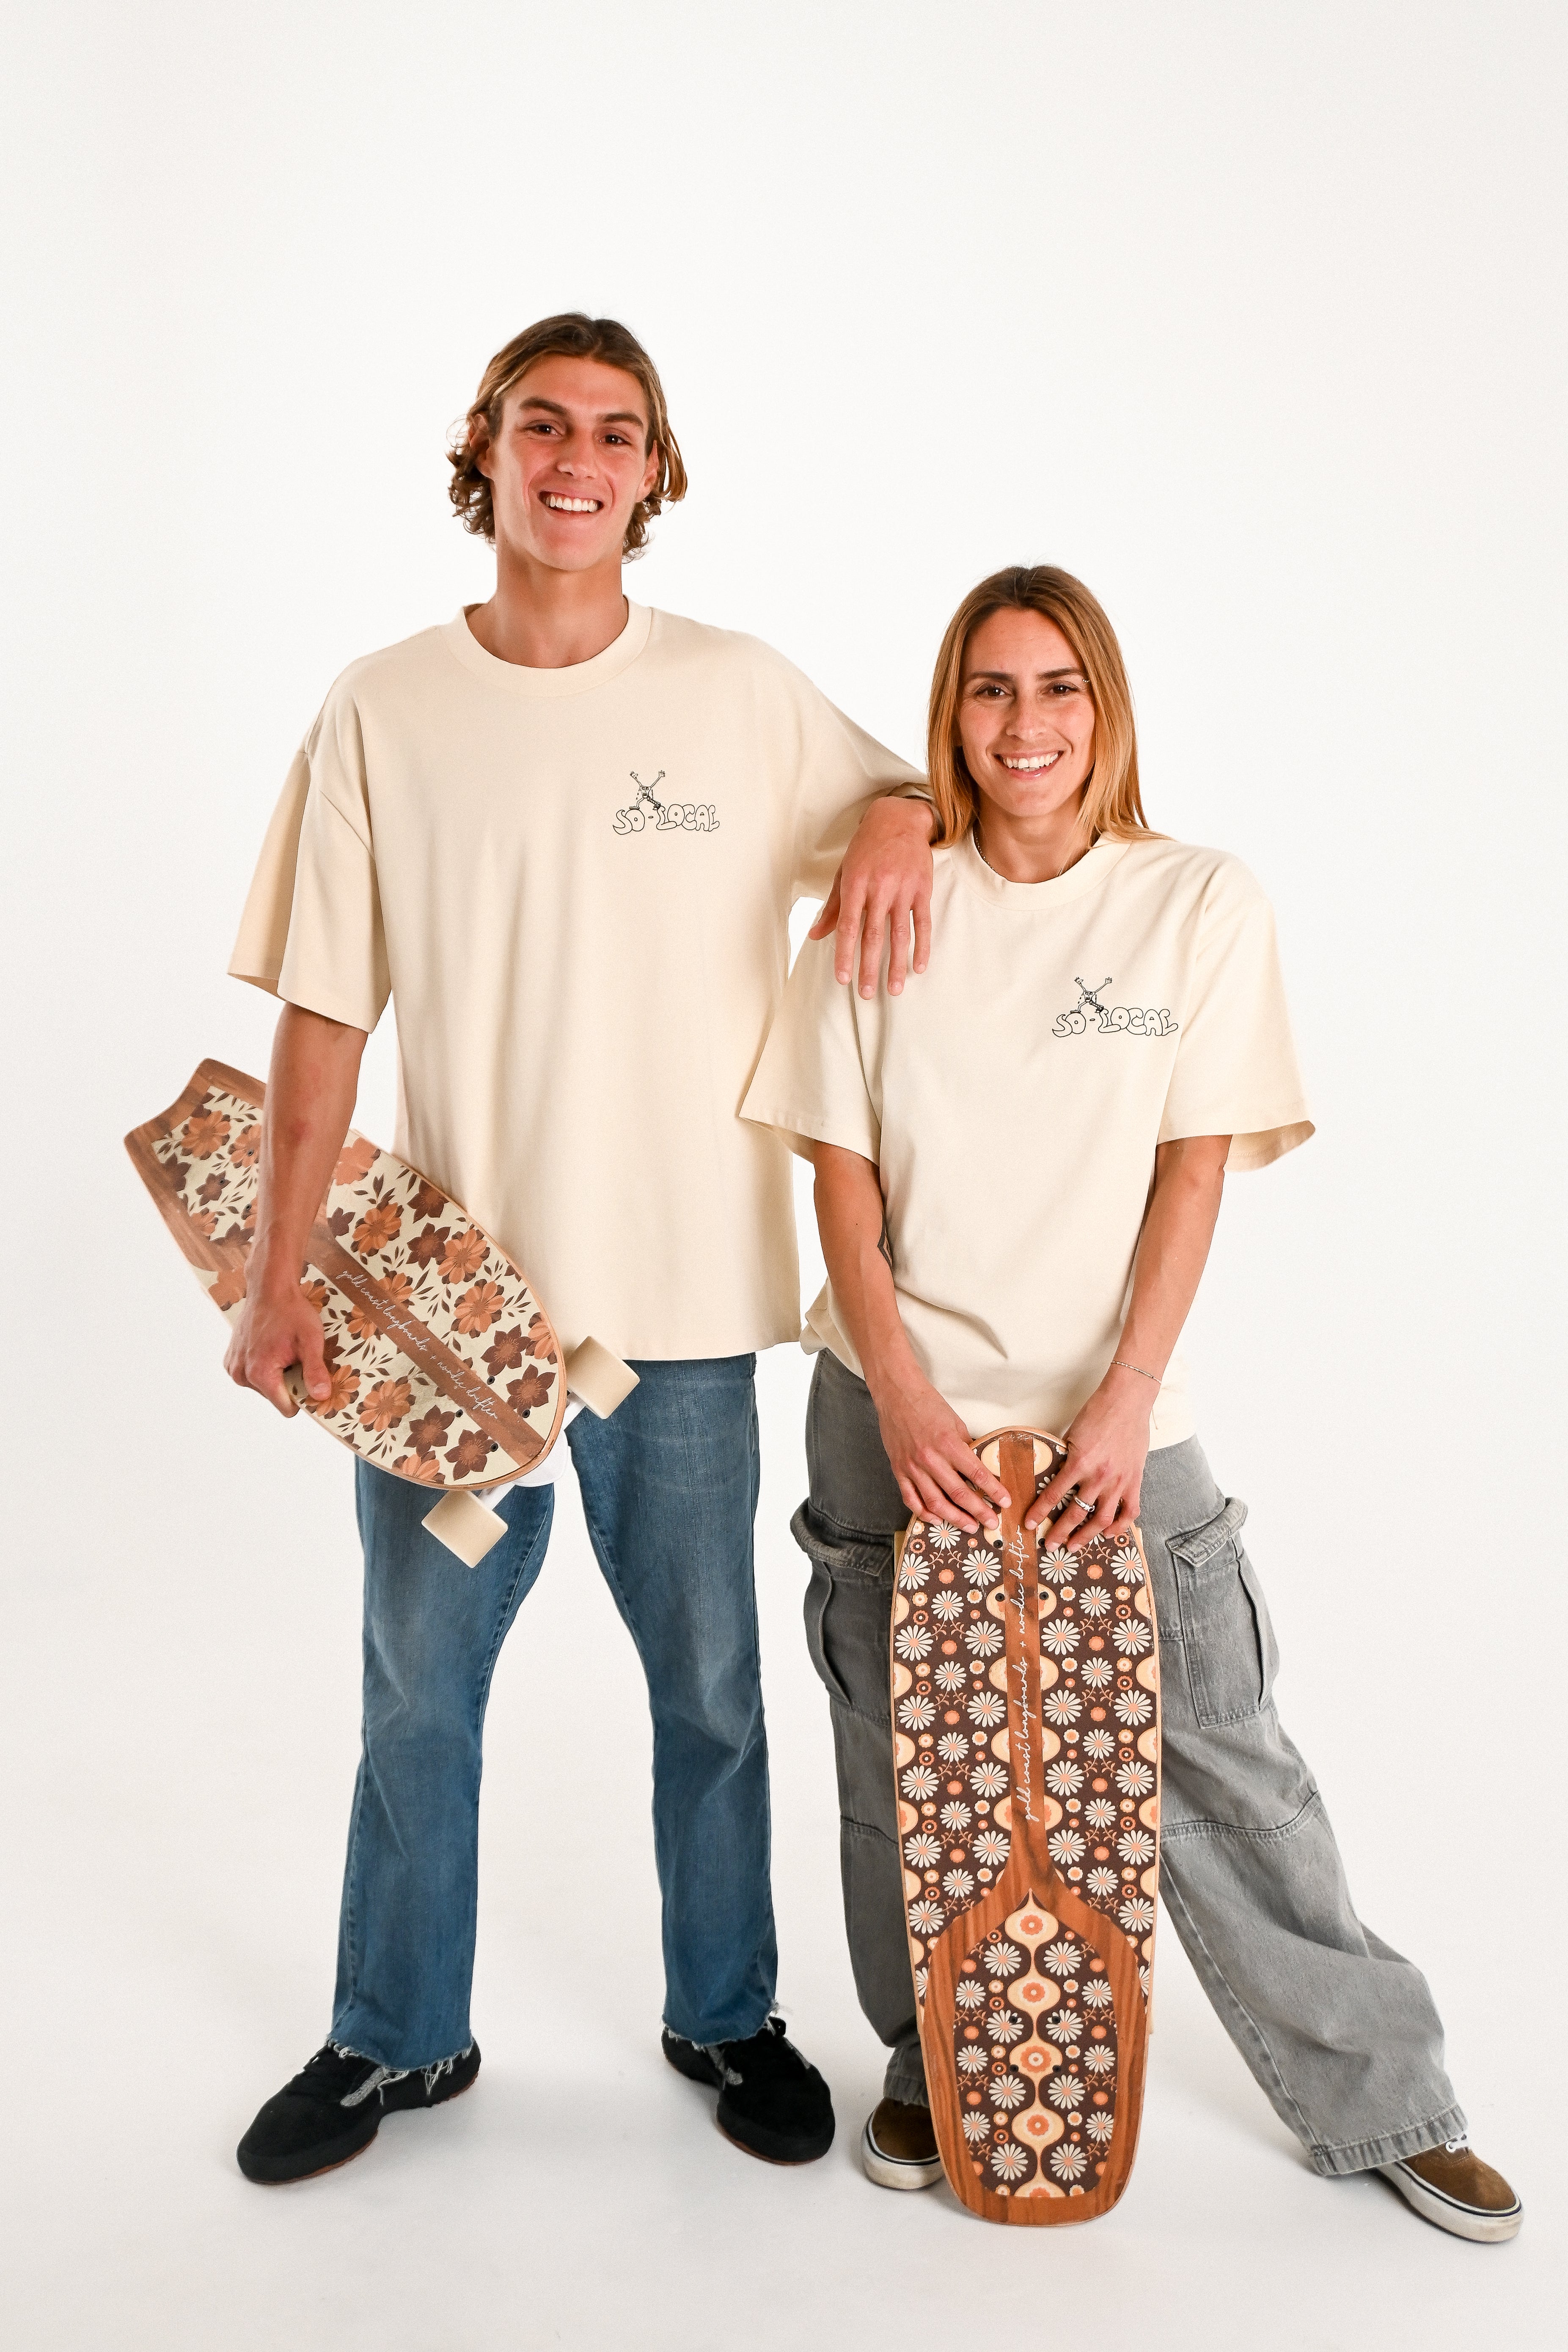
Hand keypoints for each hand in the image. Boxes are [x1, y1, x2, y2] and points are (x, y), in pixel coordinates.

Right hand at [224, 1277, 329, 1417]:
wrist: (269, 1289)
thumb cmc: (291, 1312)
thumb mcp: (311, 1340)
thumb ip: (315, 1371)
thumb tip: (320, 1397)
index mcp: (260, 1373)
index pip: (286, 1408)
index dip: (302, 1396)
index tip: (309, 1378)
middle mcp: (241, 1375)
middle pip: (275, 1396)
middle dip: (288, 1381)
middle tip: (294, 1355)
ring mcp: (233, 1368)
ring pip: (264, 1386)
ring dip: (276, 1373)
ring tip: (281, 1349)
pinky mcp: (230, 1360)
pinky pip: (252, 1375)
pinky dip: (263, 1365)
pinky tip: (270, 1347)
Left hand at [809, 796, 933, 998]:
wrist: (898, 819)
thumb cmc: (866, 847)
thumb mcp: (844, 872)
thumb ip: (833, 906)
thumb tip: (815, 935)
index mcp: (856, 884)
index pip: (848, 926)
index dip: (844, 954)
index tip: (842, 978)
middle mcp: (879, 888)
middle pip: (873, 935)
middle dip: (869, 967)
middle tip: (866, 993)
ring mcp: (903, 889)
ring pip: (899, 934)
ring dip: (896, 964)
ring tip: (893, 989)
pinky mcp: (922, 889)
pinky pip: (922, 923)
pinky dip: (922, 946)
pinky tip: (919, 966)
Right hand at [870, 1366, 1010, 1532]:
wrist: (897, 1394)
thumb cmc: (928, 1405)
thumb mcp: (956, 1423)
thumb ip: (966, 1447)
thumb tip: (979, 1467)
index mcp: (949, 1444)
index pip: (977, 1474)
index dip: (993, 1491)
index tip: (1005, 1503)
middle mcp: (930, 1458)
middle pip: (958, 1494)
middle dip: (978, 1511)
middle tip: (992, 1523)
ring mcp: (912, 1467)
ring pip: (935, 1502)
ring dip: (955, 1518)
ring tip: (969, 1526)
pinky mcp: (898, 1470)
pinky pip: (911, 1499)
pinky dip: (924, 1513)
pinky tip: (937, 1519)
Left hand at [1026, 1371, 1152, 1546]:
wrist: (1127, 1402)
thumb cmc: (1097, 1414)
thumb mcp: (1072, 1436)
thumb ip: (1066, 1459)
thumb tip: (1054, 1477)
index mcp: (1078, 1464)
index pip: (1053, 1495)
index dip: (1039, 1513)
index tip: (1029, 1524)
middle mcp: (1099, 1477)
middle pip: (1076, 1514)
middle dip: (1060, 1533)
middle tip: (1050, 1545)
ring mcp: (1119, 1482)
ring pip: (1101, 1520)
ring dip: (1086, 1537)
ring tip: (1074, 1546)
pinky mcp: (1135, 1481)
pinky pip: (1129, 1512)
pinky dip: (1119, 1527)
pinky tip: (1108, 1533)